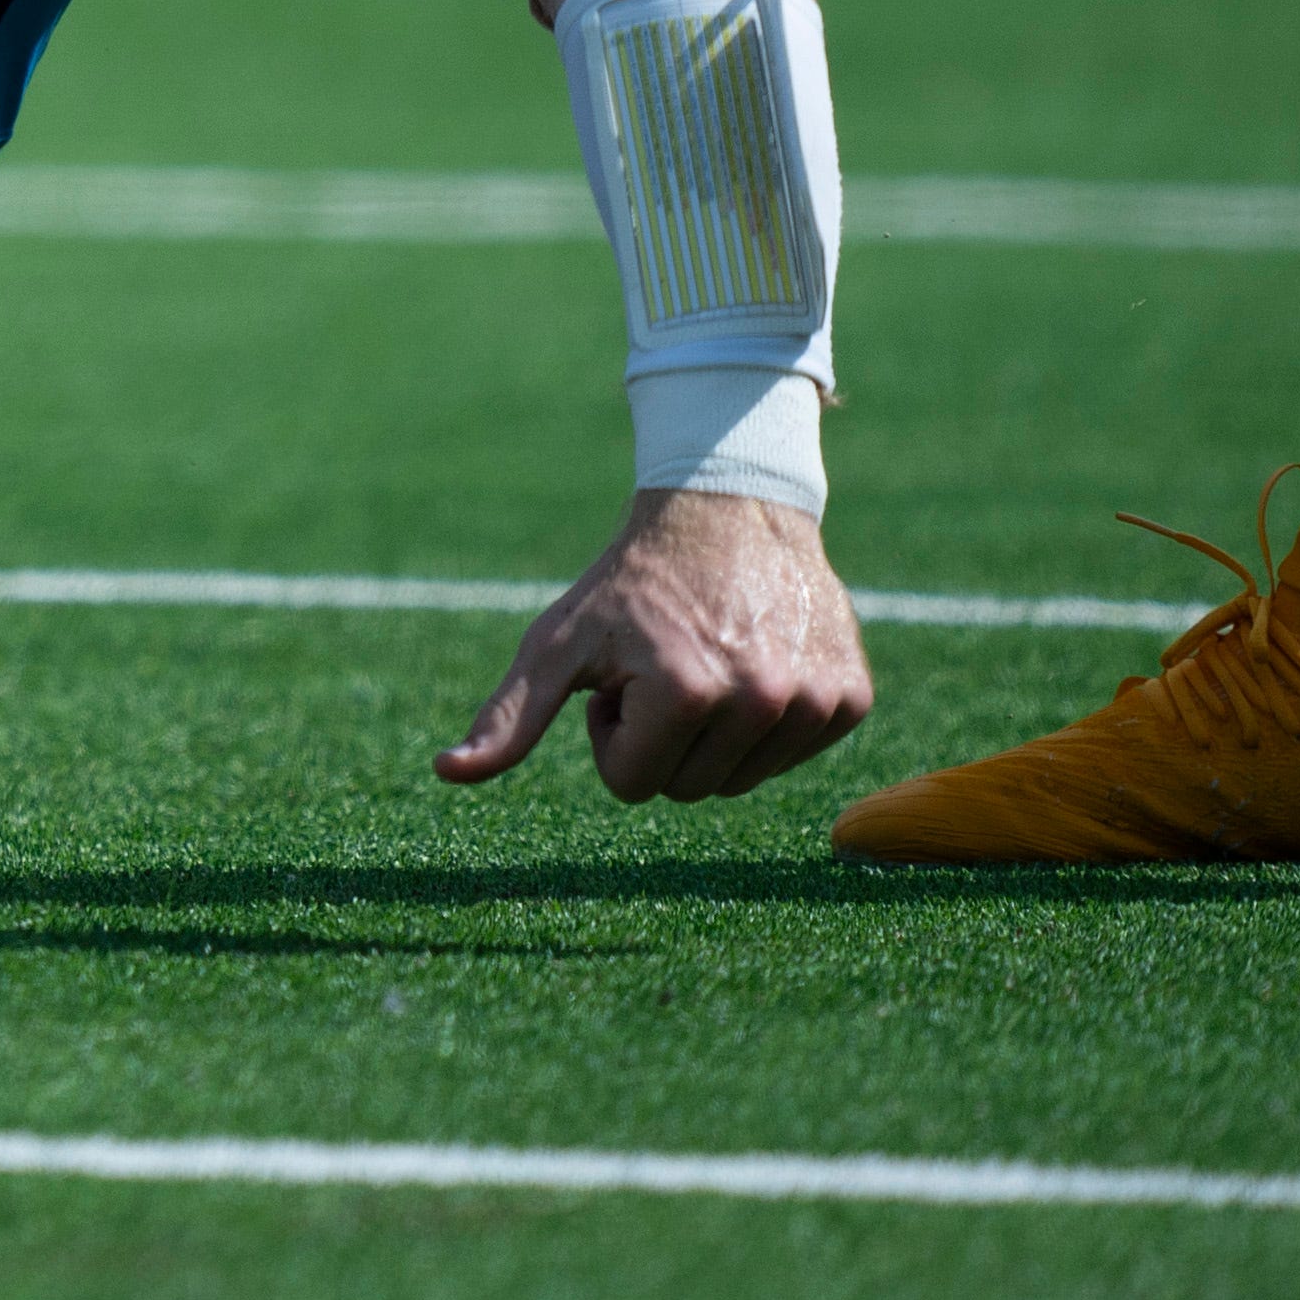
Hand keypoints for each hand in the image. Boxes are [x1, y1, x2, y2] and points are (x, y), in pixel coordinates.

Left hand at [435, 485, 872, 803]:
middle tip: (662, 667)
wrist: (727, 508)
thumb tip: (447, 773)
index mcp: (685, 692)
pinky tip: (756, 664)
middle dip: (661, 739)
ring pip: (740, 781)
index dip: (613, 734)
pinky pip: (792, 757)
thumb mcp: (559, 641)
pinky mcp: (852, 699)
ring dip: (712, 737)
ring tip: (706, 662)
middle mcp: (761, 701)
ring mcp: (815, 702)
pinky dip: (766, 726)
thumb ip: (509, 714)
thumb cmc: (630, 583)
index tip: (621, 676)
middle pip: (687, 790)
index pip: (631, 786)